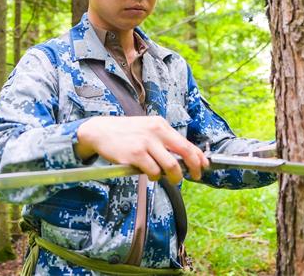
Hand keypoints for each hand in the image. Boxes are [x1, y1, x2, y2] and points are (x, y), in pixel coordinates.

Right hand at [75, 116, 209, 183]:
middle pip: (185, 153)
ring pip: (171, 166)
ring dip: (172, 177)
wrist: (100, 131)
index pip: (187, 143)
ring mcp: (146, 143)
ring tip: (165, 177)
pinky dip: (154, 177)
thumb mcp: (147, 129)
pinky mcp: (135, 154)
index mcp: (160, 125)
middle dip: (192, 168)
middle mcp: (156, 131)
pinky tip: (148, 174)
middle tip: (191, 176)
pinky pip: (153, 172)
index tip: (204, 166)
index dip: (199, 157)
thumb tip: (182, 159)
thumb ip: (163, 141)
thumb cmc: (125, 133)